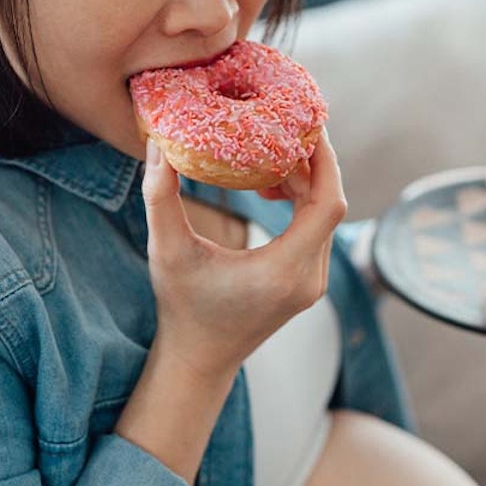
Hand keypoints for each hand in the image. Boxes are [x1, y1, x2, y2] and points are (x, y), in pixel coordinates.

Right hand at [140, 128, 346, 378]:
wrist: (199, 359)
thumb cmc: (182, 307)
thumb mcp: (166, 250)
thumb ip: (160, 197)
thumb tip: (156, 144)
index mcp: (284, 270)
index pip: (328, 204)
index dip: (325, 161)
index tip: (307, 126)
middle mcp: (309, 278)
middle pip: (330, 205)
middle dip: (312, 164)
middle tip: (285, 128)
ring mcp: (312, 283)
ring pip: (325, 218)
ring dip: (306, 182)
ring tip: (271, 155)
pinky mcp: (306, 283)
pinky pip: (316, 231)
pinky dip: (302, 203)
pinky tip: (269, 187)